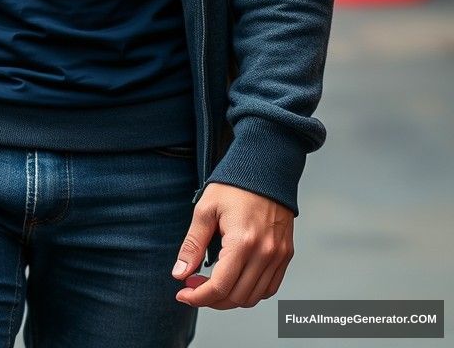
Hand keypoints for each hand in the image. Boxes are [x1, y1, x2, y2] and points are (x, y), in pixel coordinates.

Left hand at [171, 183, 293, 308]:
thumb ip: (193, 244)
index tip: (182, 295)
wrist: (266, 167)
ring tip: (212, 284)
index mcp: (243, 241)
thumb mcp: (206, 209)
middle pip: (236, 297)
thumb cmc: (234, 185)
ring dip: (230, 299)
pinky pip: (270, 288)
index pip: (220, 287)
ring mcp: (278, 255)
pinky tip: (235, 280)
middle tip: (193, 287)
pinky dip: (251, 292)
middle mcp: (265, 253)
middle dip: (210, 299)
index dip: (198, 297)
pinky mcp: (286, 254)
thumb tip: (180, 274)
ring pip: (253, 297)